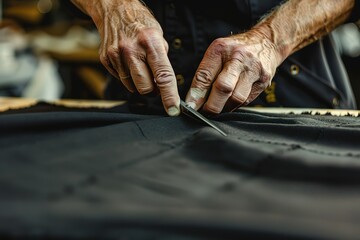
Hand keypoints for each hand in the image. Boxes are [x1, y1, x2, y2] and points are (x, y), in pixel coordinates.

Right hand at [72, 0, 179, 115]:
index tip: (173, 110)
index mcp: (151, 42)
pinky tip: (128, 63)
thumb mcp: (159, 37)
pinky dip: (127, 76)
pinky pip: (120, 80)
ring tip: (140, 67)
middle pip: (145, 88)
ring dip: (139, 83)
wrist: (114, 10)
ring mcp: (116, 55)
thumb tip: (164, 86)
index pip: (163, 76)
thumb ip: (162, 62)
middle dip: (152, 90)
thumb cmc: (141, 24)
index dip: (169, 96)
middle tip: (154, 82)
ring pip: (132, 87)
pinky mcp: (106, 59)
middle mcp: (132, 49)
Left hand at [185, 31, 280, 113]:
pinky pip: (247, 100)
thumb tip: (194, 101)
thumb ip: (205, 74)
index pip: (205, 75)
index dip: (196, 94)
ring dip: (225, 107)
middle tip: (205, 113)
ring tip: (218, 107)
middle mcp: (239, 58)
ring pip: (237, 98)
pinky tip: (231, 101)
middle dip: (212, 105)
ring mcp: (254, 69)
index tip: (191, 107)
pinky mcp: (264, 81)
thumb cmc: (234, 51)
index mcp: (221, 49)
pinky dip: (236, 104)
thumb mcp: (217, 54)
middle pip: (223, 88)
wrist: (267, 41)